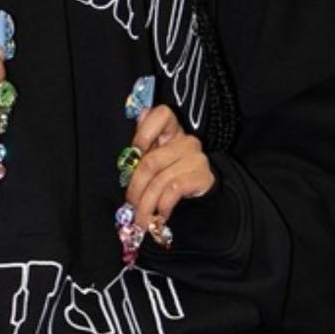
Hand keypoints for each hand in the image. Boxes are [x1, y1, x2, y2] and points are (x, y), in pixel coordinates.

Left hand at [124, 105, 215, 233]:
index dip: (143, 132)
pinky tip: (160, 215)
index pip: (162, 114)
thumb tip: (134, 135)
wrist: (200, 196)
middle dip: (136, 188)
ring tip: (141, 219)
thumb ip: (144, 148)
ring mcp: (196, 157)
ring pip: (161, 180)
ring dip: (147, 204)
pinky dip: (162, 206)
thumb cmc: (171, 175)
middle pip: (151, 161)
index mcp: (171, 130)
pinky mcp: (204, 176)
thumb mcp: (156, 160)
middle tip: (130, 205)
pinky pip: (174, 190)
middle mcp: (186, 141)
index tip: (133, 153)